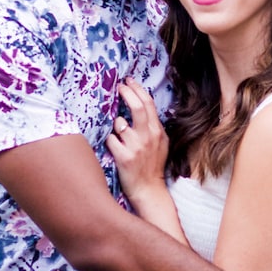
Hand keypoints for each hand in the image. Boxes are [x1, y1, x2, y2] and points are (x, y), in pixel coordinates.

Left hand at [104, 79, 169, 204]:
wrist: (148, 190)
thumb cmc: (152, 166)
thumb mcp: (161, 144)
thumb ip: (154, 127)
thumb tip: (144, 108)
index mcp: (157, 131)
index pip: (148, 104)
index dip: (137, 89)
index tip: (128, 81)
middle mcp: (148, 137)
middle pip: (136, 107)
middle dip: (126, 93)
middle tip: (118, 87)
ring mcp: (136, 147)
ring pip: (120, 123)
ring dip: (116, 123)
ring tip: (118, 131)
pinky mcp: (124, 157)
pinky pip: (110, 140)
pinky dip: (110, 140)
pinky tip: (113, 146)